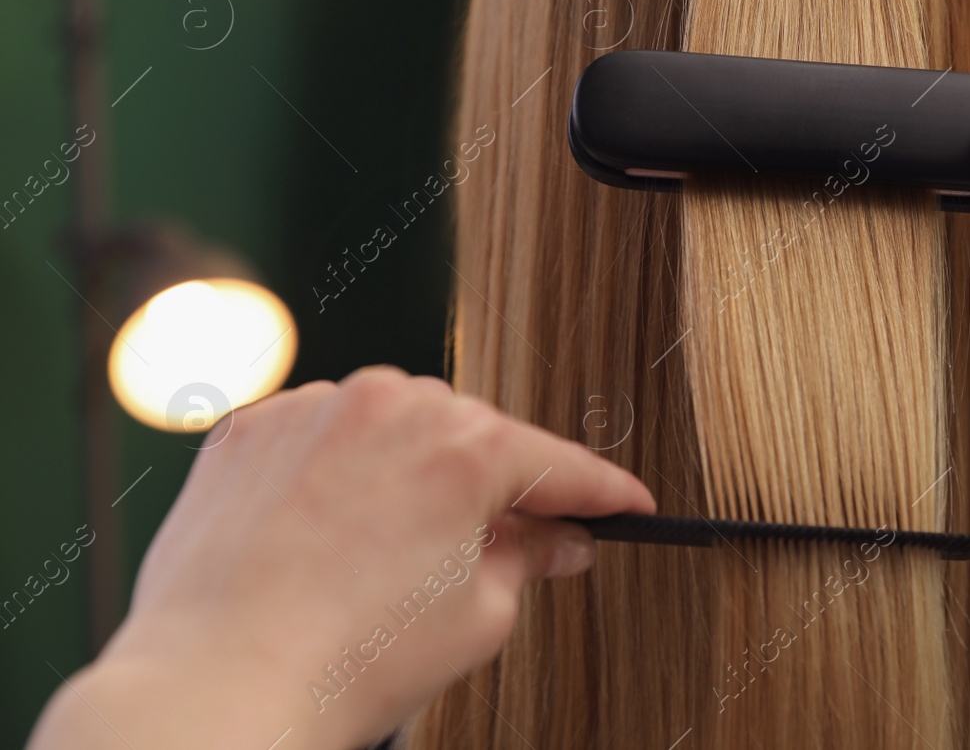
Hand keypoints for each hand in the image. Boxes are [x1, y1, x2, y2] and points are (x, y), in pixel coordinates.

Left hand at [28, 366, 654, 749]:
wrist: (220, 685)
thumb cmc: (351, 660)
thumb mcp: (478, 618)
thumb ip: (531, 558)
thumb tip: (555, 540)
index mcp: (466, 447)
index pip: (561, 465)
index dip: (605, 494)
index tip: (629, 507)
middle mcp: (393, 403)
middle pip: (476, 436)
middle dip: (496, 485)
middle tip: (508, 544)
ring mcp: (315, 409)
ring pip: (396, 424)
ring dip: (413, 468)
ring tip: (397, 549)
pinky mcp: (252, 428)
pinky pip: (323, 433)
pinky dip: (341, 469)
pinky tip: (333, 530)